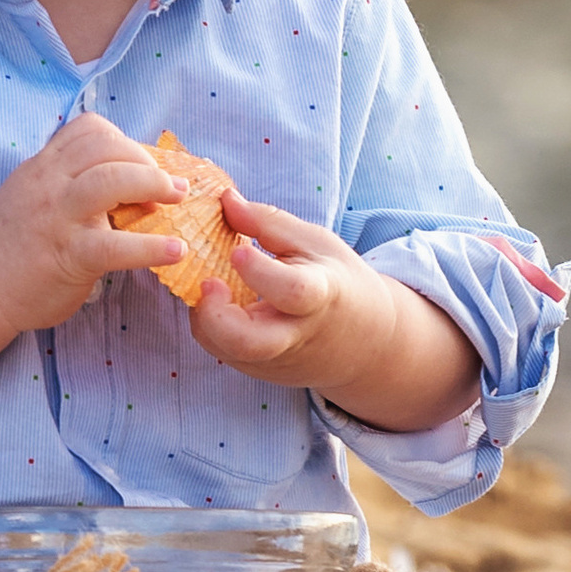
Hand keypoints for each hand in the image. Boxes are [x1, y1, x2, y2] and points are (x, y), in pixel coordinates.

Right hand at [0, 112, 190, 336]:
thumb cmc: (12, 243)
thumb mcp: (33, 194)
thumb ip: (67, 180)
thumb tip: (126, 178)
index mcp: (43, 167)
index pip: (89, 129)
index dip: (124, 141)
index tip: (139, 166)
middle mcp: (49, 184)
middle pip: (106, 147)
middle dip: (147, 162)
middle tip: (169, 187)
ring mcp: (57, 218)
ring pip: (110, 181)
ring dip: (153, 185)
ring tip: (175, 201)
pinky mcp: (68, 256)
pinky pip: (115, 245)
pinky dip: (152, 247)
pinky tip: (175, 251)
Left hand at [188, 192, 480, 434]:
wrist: (366, 341)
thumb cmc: (337, 280)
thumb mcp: (316, 243)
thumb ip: (269, 223)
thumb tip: (225, 199)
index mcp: (321, 294)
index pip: (292, 291)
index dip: (259, 272)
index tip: (237, 251)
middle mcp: (296, 334)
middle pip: (250, 343)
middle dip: (216, 318)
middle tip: (208, 283)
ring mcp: (276, 360)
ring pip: (226, 351)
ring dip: (205, 317)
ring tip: (211, 286)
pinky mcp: (260, 372)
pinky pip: (221, 352)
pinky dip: (209, 326)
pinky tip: (217, 303)